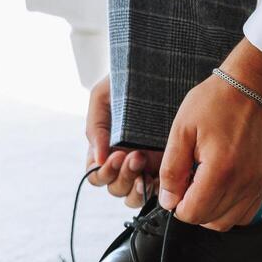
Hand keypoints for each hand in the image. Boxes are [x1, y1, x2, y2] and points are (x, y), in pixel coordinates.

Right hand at [84, 75, 159, 208]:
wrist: (162, 67)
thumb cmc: (128, 81)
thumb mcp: (103, 96)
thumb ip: (95, 126)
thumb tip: (98, 159)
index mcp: (105, 148)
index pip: (96, 176)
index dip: (104, 172)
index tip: (117, 155)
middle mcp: (123, 161)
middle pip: (114, 188)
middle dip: (123, 176)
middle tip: (136, 156)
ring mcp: (145, 166)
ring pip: (133, 195)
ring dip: (137, 185)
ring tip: (146, 162)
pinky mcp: (166, 167)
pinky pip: (157, 192)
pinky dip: (156, 190)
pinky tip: (161, 176)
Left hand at [159, 40, 261, 230]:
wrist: (250, 87)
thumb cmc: (215, 102)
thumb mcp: (181, 130)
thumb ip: (172, 170)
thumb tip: (168, 200)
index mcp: (220, 170)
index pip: (192, 213)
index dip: (176, 205)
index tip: (175, 186)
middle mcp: (243, 182)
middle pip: (209, 220)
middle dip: (192, 207)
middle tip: (187, 181)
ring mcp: (257, 184)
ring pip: (227, 222)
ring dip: (210, 211)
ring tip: (203, 184)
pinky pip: (245, 214)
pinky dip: (229, 210)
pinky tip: (219, 189)